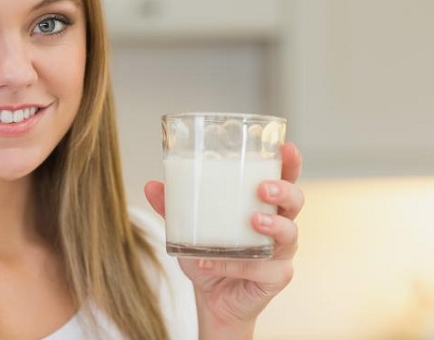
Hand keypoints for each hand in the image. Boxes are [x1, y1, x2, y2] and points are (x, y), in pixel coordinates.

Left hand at [145, 143, 303, 339]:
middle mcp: (279, 226)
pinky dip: (233, 264)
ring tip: (254, 220)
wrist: (212, 299)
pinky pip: (261, 269)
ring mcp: (281, 253)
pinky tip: (210, 262)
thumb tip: (151, 185)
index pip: (283, 178)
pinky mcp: (276, 277)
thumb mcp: (188, 229)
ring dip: (274, 225)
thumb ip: (173, 208)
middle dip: (284, 190)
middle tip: (263, 187)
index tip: (286, 148)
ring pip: (289, 234)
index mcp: (263, 205)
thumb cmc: (209, 256)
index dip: (289, 163)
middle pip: (296, 201)